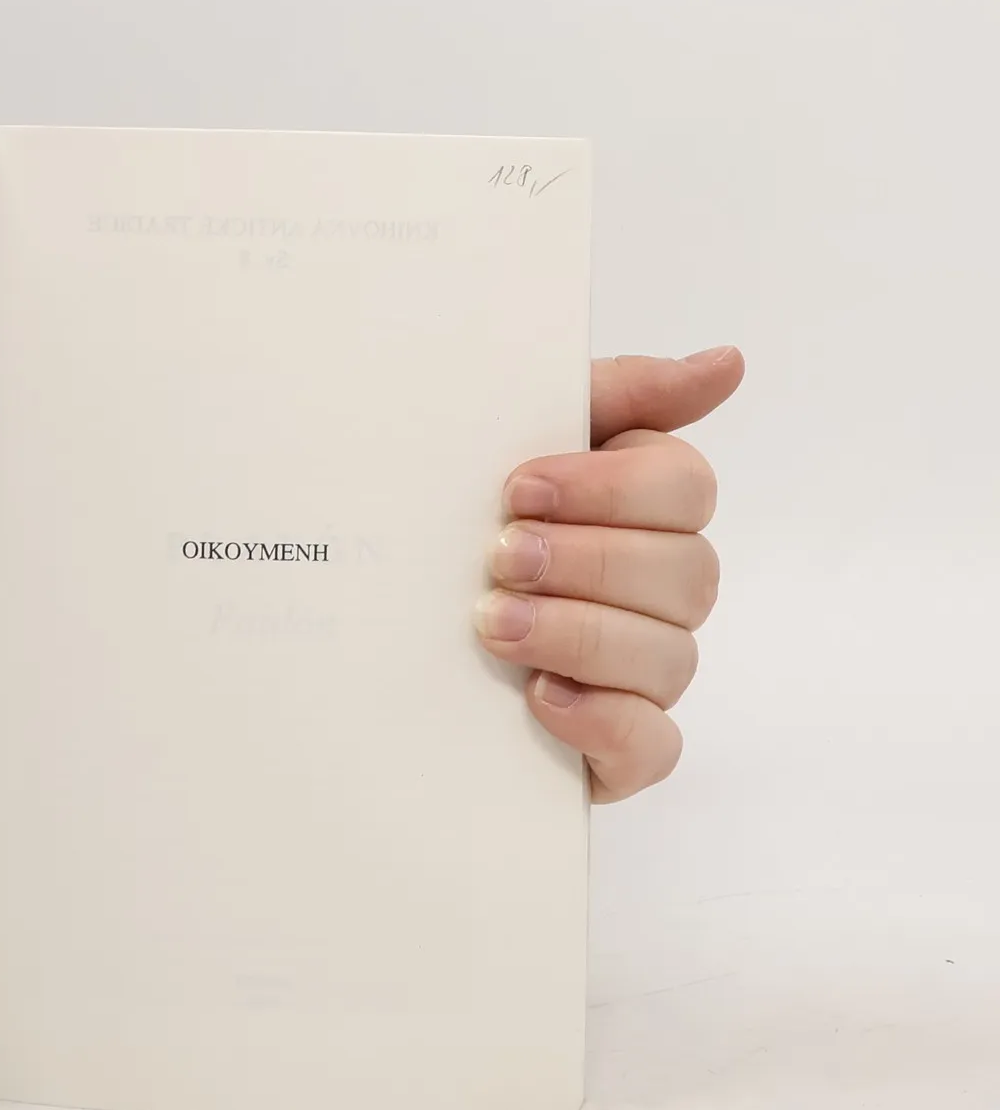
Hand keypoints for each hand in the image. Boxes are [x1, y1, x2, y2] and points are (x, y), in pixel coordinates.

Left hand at [476, 347, 743, 801]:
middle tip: (500, 556)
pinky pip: (652, 746)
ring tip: (490, 624)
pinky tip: (539, 696)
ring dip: (577, 633)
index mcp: (645, 506)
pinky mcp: (621, 747)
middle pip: (686, 572)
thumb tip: (727, 362)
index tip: (517, 488)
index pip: (685, 488)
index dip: (610, 489)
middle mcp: (661, 589)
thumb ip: (620, 393)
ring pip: (668, 656)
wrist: (382, 621)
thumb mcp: (516, 433)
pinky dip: (601, 720)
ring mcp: (646, 671)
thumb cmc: (463, 512)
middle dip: (587, 561)